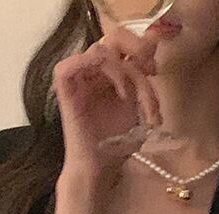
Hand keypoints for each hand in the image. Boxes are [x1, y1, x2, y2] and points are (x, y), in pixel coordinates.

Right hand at [51, 26, 163, 180]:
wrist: (101, 168)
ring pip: (101, 51)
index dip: (141, 47)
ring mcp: (78, 78)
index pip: (123, 45)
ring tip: (132, 98)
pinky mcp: (64, 88)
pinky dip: (96, 66)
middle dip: (135, 47)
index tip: (154, 69)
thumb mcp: (139, 108)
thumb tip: (152, 50)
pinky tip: (117, 88)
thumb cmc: (117, 144)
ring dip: (125, 72)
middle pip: (112, 39)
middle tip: (150, 67)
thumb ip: (143, 80)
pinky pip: (71, 64)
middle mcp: (93, 72)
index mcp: (109, 75)